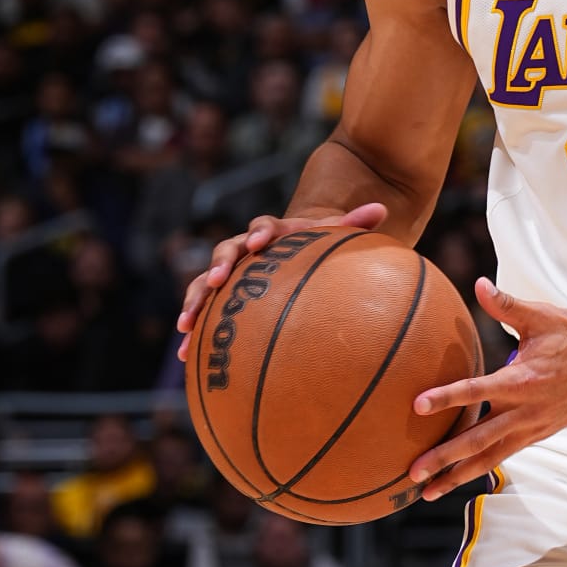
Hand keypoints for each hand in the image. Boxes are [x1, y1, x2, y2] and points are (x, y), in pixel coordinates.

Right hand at [175, 204, 388, 361]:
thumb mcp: (334, 237)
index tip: (260, 242)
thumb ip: (353, 225)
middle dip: (217, 266)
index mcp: (271, 231)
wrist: (292, 255)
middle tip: (216, 280)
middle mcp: (244, 249)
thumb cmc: (316, 248)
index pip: (262, 226)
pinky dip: (195, 334)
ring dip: (194, 302)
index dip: (259, 232)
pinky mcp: (221, 299)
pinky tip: (185, 357)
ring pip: (205, 284)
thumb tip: (381, 209)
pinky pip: (204, 314)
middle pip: (224, 252)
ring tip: (185, 326)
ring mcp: (229, 274)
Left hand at [411, 280, 566, 501]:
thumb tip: (478, 284)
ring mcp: (533, 427)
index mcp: (523, 379)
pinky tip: (457, 479)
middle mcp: (526, 410)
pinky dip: (480, 468)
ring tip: (426, 492)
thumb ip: (506, 305)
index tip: (418, 406)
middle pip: (477, 440)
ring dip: (457, 476)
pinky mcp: (538, 434)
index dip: (446, 398)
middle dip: (443, 458)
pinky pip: (503, 455)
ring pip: (489, 457)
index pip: (477, 390)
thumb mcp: (542, 316)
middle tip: (412, 472)